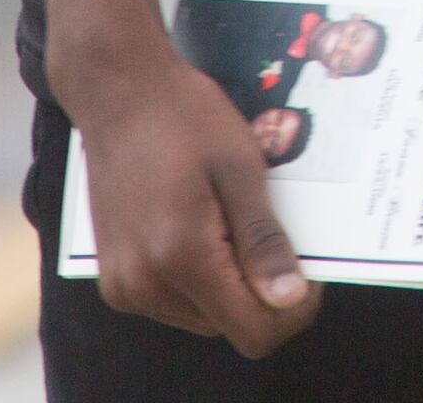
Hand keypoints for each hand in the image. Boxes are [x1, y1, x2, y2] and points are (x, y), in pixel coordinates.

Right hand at [54, 38, 316, 353]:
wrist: (118, 92)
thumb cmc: (185, 117)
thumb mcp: (240, 169)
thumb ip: (263, 239)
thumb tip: (291, 300)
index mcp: (181, 256)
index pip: (253, 330)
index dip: (293, 307)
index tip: (308, 265)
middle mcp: (144, 285)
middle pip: (229, 325)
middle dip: (262, 290)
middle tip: (275, 230)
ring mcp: (123, 286)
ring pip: (203, 316)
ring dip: (230, 282)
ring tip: (236, 220)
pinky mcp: (114, 278)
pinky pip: (174, 300)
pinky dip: (200, 276)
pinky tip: (207, 225)